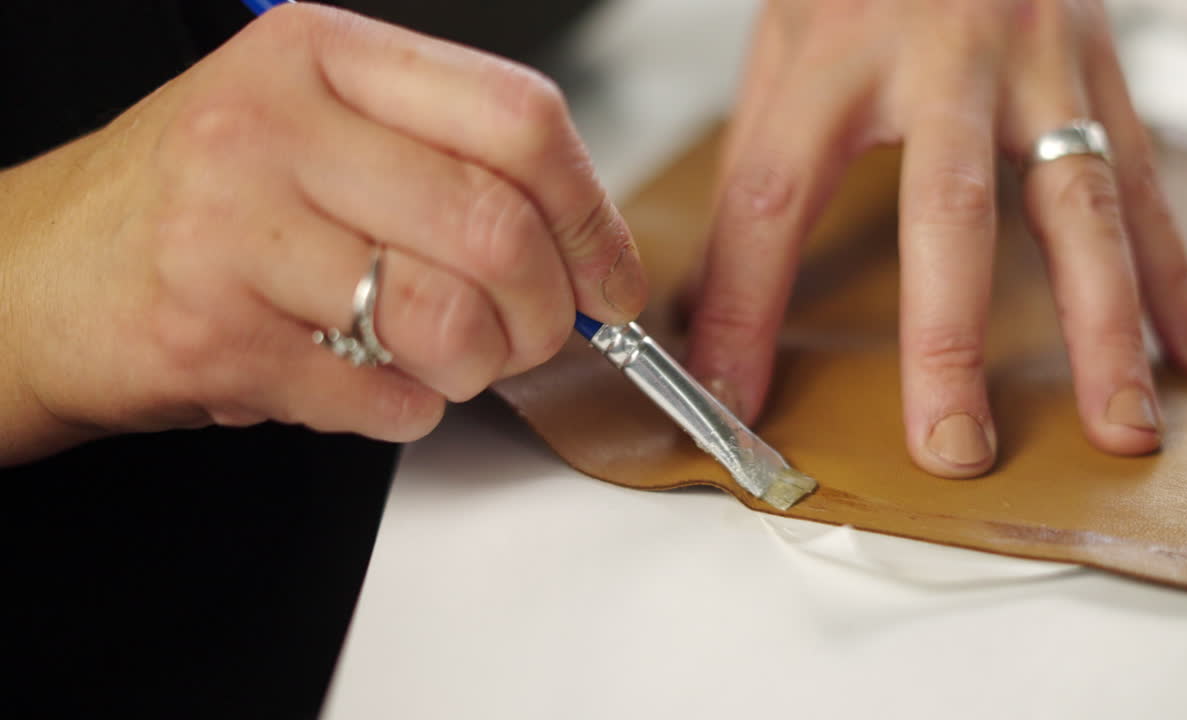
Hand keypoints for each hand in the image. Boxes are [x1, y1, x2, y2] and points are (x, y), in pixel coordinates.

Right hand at [0, 3, 645, 464]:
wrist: (34, 274)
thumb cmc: (194, 204)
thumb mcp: (311, 131)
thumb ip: (441, 162)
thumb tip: (580, 247)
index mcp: (321, 55)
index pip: (519, 117)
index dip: (591, 212)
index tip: (609, 274)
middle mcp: (273, 125)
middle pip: (495, 226)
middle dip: (544, 312)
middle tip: (532, 336)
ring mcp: (232, 227)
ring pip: (443, 318)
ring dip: (476, 368)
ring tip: (448, 365)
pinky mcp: (209, 331)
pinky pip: (377, 395)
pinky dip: (406, 412)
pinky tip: (377, 390)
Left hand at [686, 0, 1186, 477]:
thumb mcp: (786, 49)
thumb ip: (761, 169)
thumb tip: (709, 303)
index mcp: (836, 53)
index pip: (775, 197)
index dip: (746, 305)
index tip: (730, 396)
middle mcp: (945, 56)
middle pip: (946, 211)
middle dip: (949, 341)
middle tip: (952, 446)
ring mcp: (1040, 61)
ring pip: (1080, 204)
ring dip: (1104, 326)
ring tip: (1118, 425)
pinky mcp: (1102, 71)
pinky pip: (1145, 184)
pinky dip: (1170, 276)